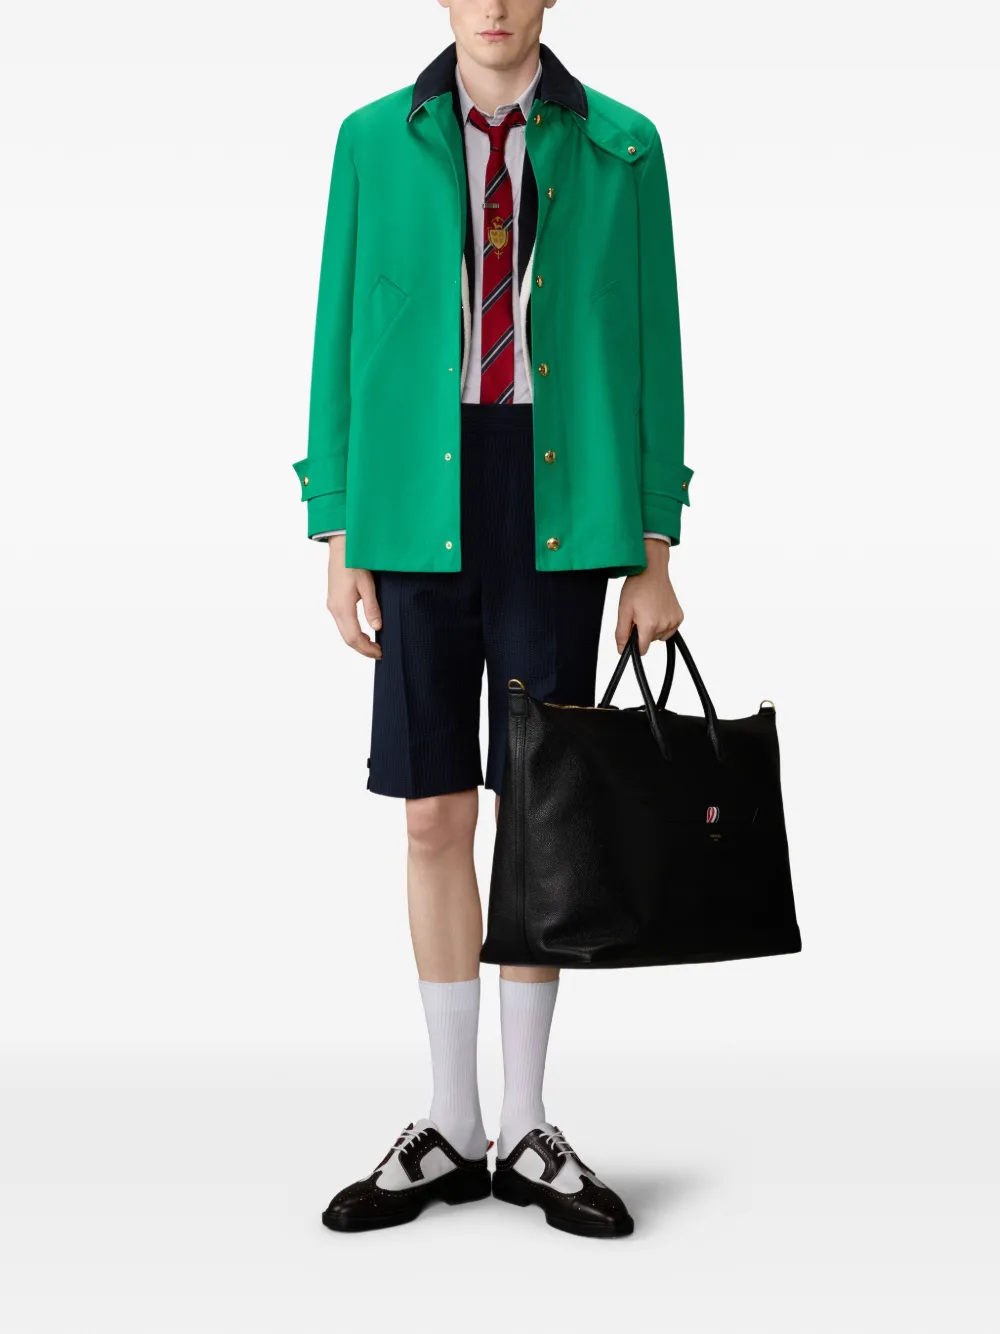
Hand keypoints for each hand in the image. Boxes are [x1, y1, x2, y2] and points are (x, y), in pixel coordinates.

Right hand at [325, 535, 381, 658]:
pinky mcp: (333, 601)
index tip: (379, 653)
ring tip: (372, 645)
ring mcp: (332, 605)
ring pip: (343, 631)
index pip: (353, 637)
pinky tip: (363, 632)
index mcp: (342, 607)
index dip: (366, 648)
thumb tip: (376, 628)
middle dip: (362, 649)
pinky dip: (352, 632)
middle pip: (347, 638)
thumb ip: (372, 607)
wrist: (341, 547)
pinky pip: (342, 623)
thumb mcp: (367, 585)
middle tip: (378, 653)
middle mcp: (334, 608)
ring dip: (357, 641)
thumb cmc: (355, 562)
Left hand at [615, 537, 682, 655]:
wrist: (652, 571)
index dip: (634, 644)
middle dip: (642, 631)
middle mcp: (664, 624)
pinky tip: (657, 610)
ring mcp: (674, 621)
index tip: (632, 632)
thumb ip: (622, 633)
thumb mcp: (623, 610)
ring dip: (653, 628)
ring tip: (648, 610)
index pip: (642, 650)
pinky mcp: (679, 617)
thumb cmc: (637, 587)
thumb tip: (622, 651)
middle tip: (639, 614)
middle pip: (650, 641)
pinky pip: (669, 630)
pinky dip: (662, 624)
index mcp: (649, 624)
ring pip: (659, 636)